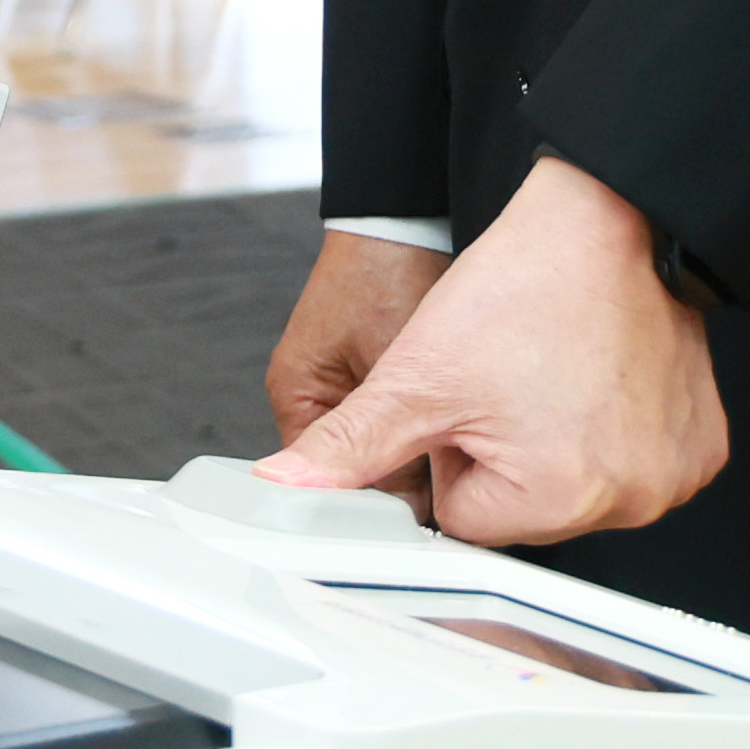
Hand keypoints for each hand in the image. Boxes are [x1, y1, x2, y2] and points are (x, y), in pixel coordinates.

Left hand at [255, 158, 727, 548]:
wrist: (609, 217)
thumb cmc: (525, 283)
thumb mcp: (416, 372)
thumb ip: (350, 445)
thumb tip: (288, 490)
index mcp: (560, 497)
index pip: (463, 517)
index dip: (448, 451)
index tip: (467, 396)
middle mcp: (631, 501)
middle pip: (521, 509)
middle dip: (499, 452)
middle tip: (507, 378)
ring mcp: (673, 478)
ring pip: (573, 486)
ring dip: (552, 441)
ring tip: (550, 370)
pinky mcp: (701, 448)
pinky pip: (630, 462)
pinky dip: (608, 427)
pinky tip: (596, 375)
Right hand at [265, 227, 450, 512]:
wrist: (404, 224)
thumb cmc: (386, 274)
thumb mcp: (398, 368)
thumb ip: (400, 442)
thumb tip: (423, 509)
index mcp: (297, 397)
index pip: (328, 481)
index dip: (370, 504)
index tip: (412, 524)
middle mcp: (313, 398)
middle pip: (356, 470)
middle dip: (399, 476)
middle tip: (443, 485)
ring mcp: (344, 387)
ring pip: (382, 450)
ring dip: (414, 450)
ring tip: (452, 448)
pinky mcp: (371, 375)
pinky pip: (397, 423)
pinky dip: (422, 428)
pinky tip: (452, 426)